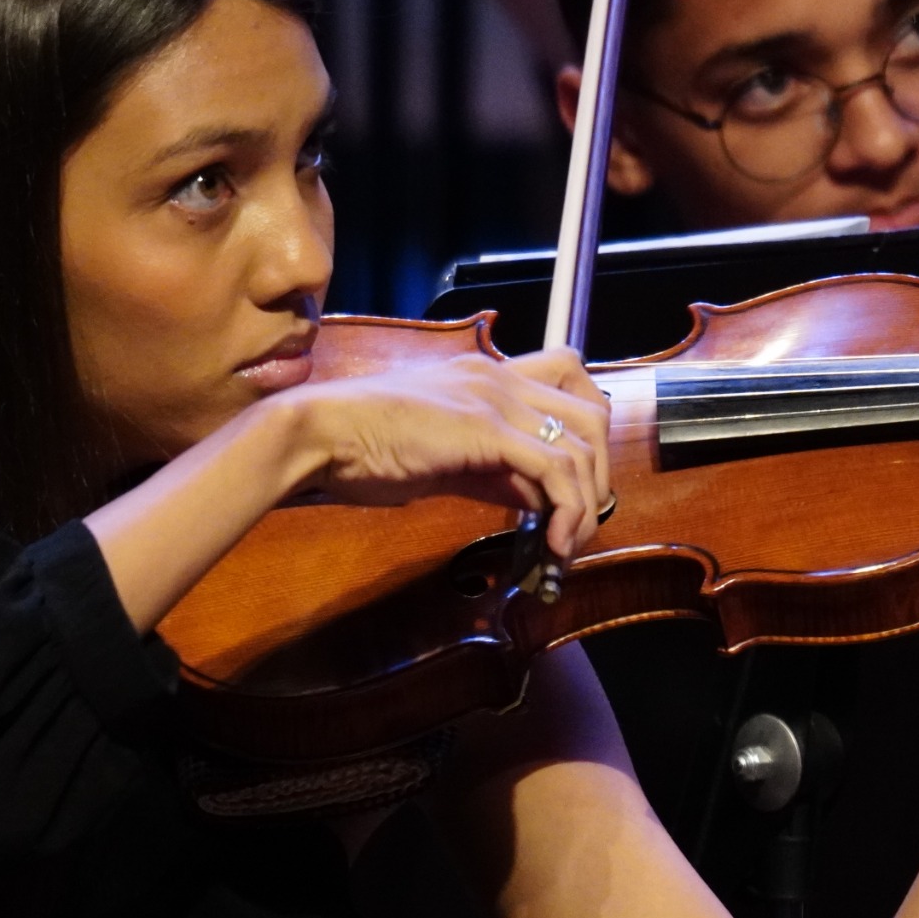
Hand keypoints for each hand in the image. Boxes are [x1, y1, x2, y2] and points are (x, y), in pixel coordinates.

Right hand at [280, 347, 612, 556]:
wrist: (319, 434)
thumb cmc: (363, 446)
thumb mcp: (444, 457)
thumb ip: (495, 472)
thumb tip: (536, 498)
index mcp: (486, 373)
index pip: (568, 383)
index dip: (584, 434)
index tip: (573, 485)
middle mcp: (498, 375)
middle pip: (592, 408)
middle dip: (599, 471)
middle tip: (581, 519)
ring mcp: (494, 397)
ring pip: (581, 444)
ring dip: (586, 502)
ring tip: (566, 544)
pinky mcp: (485, 429)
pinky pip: (554, 469)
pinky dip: (567, 509)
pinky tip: (552, 540)